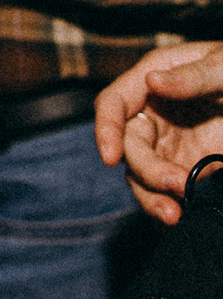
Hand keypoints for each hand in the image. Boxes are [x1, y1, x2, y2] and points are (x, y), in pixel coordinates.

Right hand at [94, 42, 222, 224]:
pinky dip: (165, 206)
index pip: (113, 104)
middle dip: (147, 169)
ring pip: (141, 174)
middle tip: (178, 184)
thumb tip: (152, 81)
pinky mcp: (184, 165)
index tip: (110, 158)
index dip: (106, 129)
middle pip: (128, 146)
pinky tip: (176, 221)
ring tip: (174, 216)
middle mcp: (152, 113)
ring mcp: (166, 142)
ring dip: (152, 197)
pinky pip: (164, 190)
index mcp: (153, 79)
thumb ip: (193, 76)